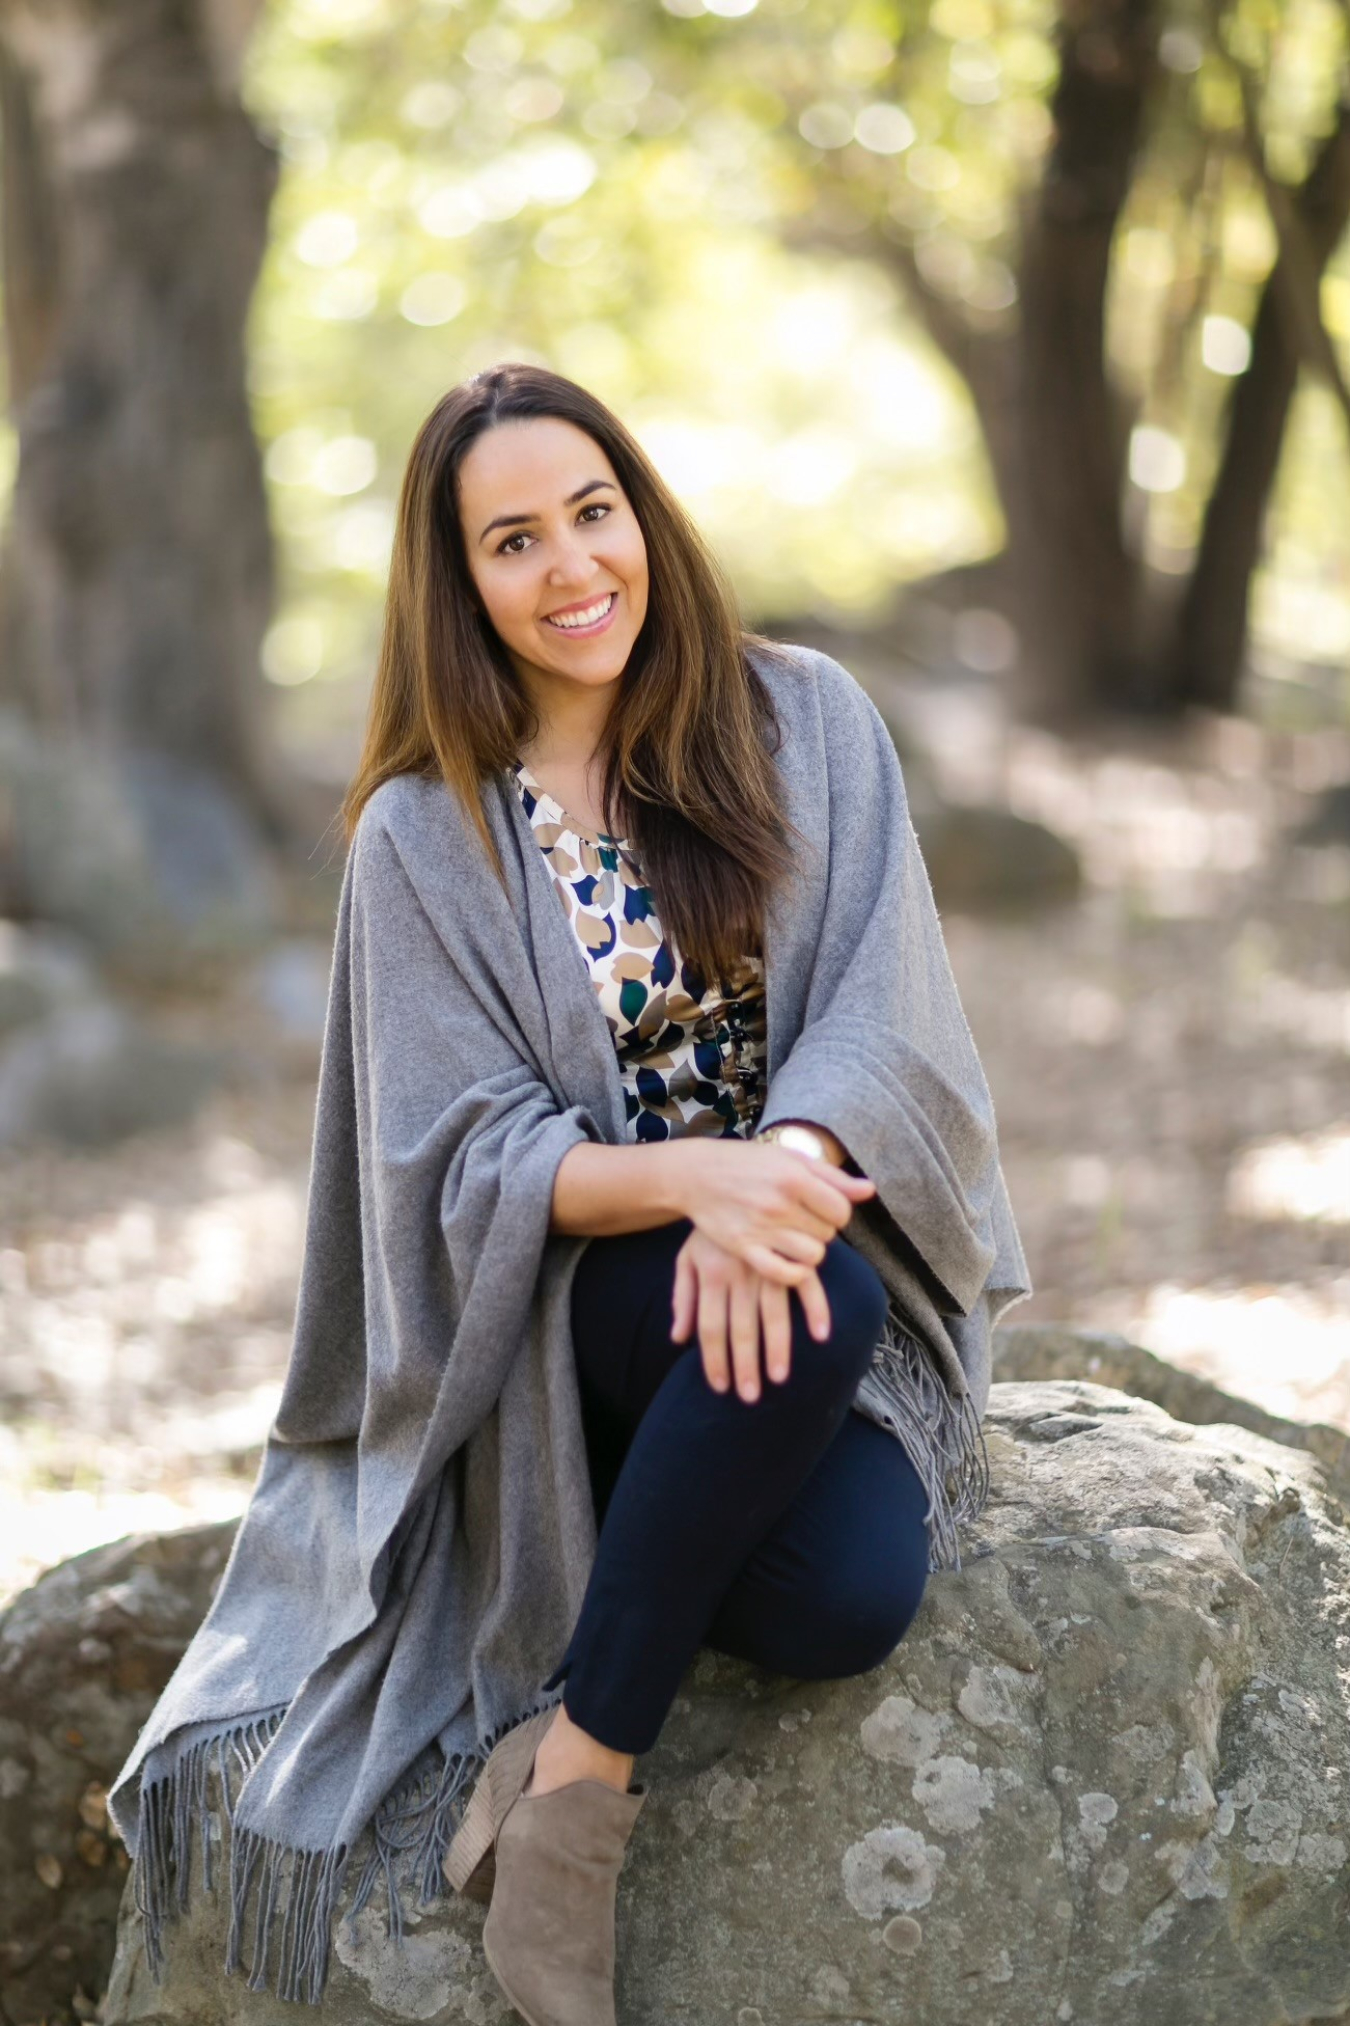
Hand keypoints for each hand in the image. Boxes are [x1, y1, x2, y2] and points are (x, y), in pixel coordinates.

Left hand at [669, 1225, 831, 1401]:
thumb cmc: (708, 1227)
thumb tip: (678, 1338)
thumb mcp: (686, 1257)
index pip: (710, 1327)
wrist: (731, 1177)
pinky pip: (807, 1285)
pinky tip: (820, 1336)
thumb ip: (682, 1298)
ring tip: (780, 1378)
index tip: (720, 1388)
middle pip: (740, 1327)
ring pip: (772, 1314)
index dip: (714, 1360)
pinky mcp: (792, 1252)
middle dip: (745, 1365)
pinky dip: (815, 1309)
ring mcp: (768, 1262)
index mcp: (711, 1274)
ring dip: (777, 1348)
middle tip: (750, 1397)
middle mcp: (739, 1273)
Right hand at [672, 1138, 876, 1286]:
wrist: (697, 1174)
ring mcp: (761, 1228)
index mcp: (795, 1177)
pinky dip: (795, 1273)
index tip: (823, 1208)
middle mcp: (780, 1203)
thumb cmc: (748, 1163)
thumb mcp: (790, 1159)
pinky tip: (789, 1262)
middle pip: (828, 1234)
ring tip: (795, 1239)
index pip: (842, 1211)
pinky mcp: (744, 1248)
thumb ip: (832, 1177)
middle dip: (821, 1229)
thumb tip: (870, 1191)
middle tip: (803, 1221)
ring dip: (810, 1251)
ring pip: (812, 1256)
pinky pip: (785, 1274)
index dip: (838, 1213)